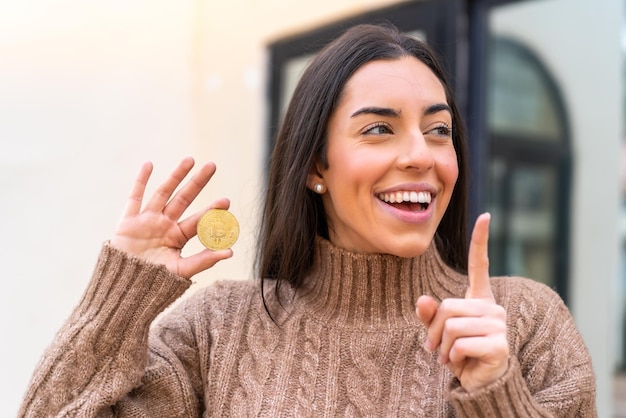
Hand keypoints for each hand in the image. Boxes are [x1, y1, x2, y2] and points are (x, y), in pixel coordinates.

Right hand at [110, 157, 232, 278]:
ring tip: (190, 159)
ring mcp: (146, 221)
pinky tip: (149, 164)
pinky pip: (134, 197)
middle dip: (198, 182)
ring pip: (163, 192)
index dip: (211, 211)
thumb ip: (204, 260)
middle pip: (184, 198)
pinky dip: (140, 181)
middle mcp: (164, 225)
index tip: (226, 201)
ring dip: (176, 176)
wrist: (124, 289)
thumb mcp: (181, 271)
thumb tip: (230, 252)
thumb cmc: (154, 284)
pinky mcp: (128, 221)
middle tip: (212, 165)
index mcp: (178, 237)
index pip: (198, 221)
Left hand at [416, 213, 507, 390]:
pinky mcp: (499, 344)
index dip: (480, 241)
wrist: (479, 384)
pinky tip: (461, 363)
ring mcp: (498, 324)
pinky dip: (452, 357)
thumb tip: (422, 300)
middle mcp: (492, 307)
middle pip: (447, 305)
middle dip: (434, 330)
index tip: (484, 216)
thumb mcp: (439, 334)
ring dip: (441, 346)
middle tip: (436, 348)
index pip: (479, 266)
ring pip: (451, 324)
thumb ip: (429, 316)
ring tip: (448, 357)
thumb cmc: (459, 355)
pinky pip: (460, 342)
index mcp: (479, 299)